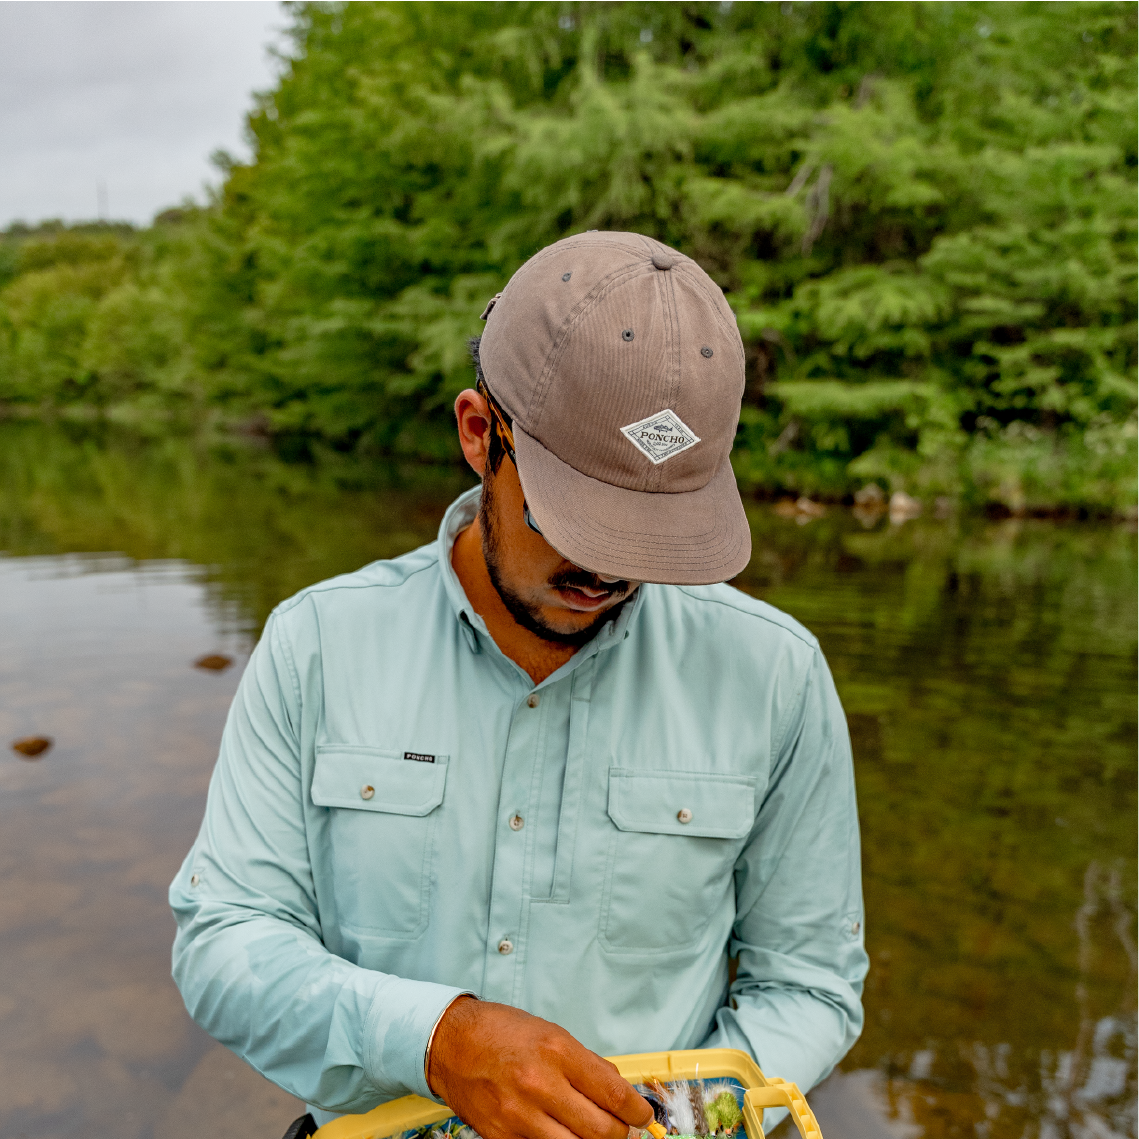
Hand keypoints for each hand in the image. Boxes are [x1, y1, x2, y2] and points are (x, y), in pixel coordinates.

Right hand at [427, 997, 653, 1138]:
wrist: (453, 1043)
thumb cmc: (505, 1033)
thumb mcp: (553, 1034)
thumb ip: (587, 1065)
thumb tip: (619, 1094)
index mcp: (558, 1052)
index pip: (614, 1094)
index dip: (637, 1112)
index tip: (642, 1116)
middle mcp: (541, 1085)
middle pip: (601, 1131)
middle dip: (619, 1133)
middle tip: (619, 1128)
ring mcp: (520, 1116)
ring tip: (591, 1133)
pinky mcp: (502, 1138)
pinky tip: (560, 1134)